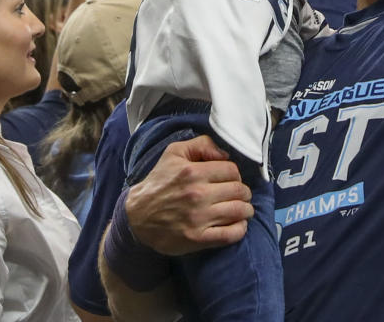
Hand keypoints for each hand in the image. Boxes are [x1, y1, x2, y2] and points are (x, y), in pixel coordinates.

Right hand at [126, 135, 253, 255]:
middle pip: (239, 190)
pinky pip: (230, 234)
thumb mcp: (174, 153)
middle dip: (244, 192)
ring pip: (239, 211)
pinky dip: (241, 229)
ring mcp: (198, 218)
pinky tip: (238, 224)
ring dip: (246, 209)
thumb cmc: (159, 182)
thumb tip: (225, 153)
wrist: (137, 215)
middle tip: (240, 194)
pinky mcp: (197, 238)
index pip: (232, 170)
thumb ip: (202, 144)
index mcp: (193, 172)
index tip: (231, 179)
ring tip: (243, 209)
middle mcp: (197, 195)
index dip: (235, 174)